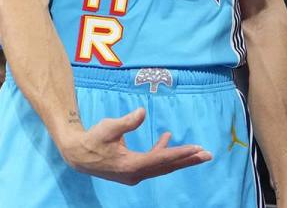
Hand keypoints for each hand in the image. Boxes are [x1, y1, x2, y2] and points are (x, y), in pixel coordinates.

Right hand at [58, 108, 211, 184]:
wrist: (78, 155)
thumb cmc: (92, 139)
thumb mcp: (108, 127)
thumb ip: (126, 121)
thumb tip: (142, 112)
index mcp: (131, 166)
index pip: (161, 159)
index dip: (180, 153)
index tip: (197, 149)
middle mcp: (135, 174)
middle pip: (167, 166)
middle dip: (188, 160)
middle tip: (209, 155)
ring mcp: (135, 174)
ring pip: (162, 166)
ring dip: (180, 158)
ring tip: (199, 151)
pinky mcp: (133, 170)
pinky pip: (153, 162)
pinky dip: (162, 152)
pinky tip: (167, 137)